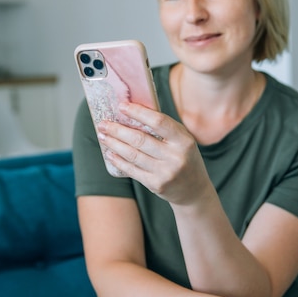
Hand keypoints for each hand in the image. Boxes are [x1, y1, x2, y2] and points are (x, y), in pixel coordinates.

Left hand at [97, 102, 211, 204]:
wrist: (194, 190)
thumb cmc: (184, 158)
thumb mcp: (183, 141)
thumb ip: (164, 128)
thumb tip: (134, 111)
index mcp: (184, 141)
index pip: (158, 122)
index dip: (138, 113)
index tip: (122, 106)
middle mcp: (176, 157)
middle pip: (140, 139)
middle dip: (118, 130)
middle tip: (103, 123)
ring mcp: (165, 172)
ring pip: (133, 155)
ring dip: (114, 144)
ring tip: (103, 136)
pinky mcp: (156, 185)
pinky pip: (132, 170)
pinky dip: (119, 161)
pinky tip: (110, 154)